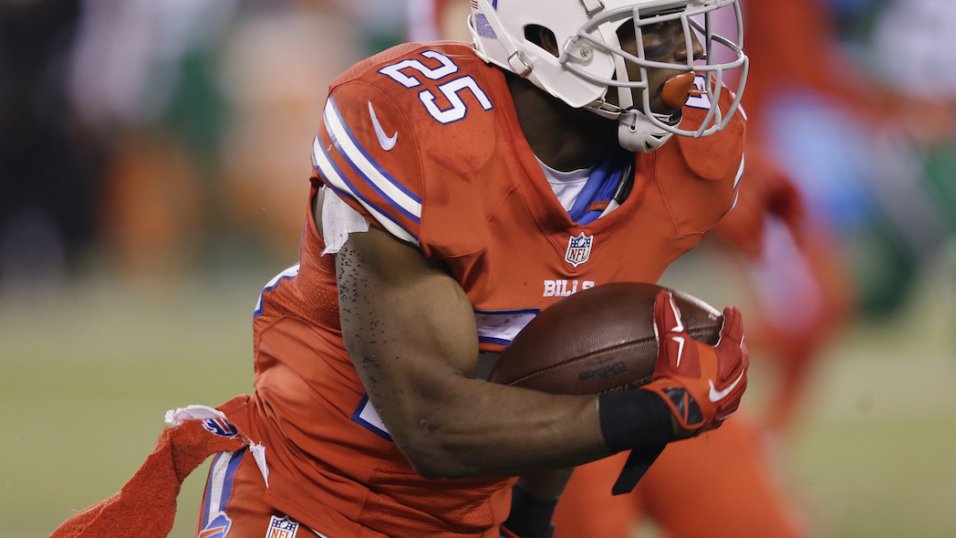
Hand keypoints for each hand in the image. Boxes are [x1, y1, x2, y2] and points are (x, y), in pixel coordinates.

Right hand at [641, 290, 748, 436]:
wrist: (674, 411)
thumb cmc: (676, 374)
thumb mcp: (672, 342)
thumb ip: (668, 317)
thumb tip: (663, 295)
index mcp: (730, 356)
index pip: (735, 330)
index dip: (733, 318)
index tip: (731, 309)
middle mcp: (737, 376)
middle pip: (742, 354)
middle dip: (737, 343)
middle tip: (732, 336)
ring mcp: (731, 397)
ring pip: (740, 378)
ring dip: (735, 369)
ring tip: (729, 364)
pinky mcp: (722, 414)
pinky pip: (729, 400)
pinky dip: (727, 391)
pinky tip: (720, 391)